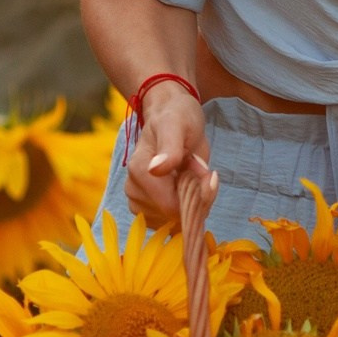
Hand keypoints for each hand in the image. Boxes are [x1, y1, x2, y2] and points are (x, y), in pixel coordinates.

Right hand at [123, 91, 211, 223]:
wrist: (169, 114)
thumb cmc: (178, 118)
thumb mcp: (180, 125)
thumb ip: (171, 148)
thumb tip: (157, 169)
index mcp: (140, 170)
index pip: (172, 207)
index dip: (197, 196)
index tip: (205, 172)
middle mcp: (132, 189)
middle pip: (173, 216)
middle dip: (194, 198)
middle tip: (198, 169)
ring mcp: (135, 200)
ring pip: (172, 221)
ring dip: (189, 202)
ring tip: (188, 174)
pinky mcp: (142, 208)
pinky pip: (168, 222)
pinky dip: (181, 209)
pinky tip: (182, 186)